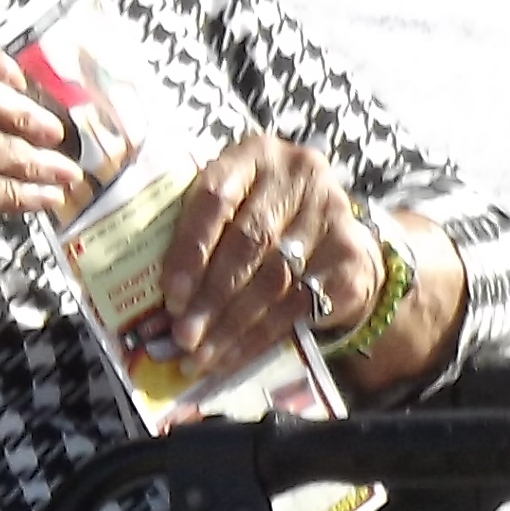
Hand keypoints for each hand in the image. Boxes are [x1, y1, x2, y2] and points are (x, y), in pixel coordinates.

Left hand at [159, 132, 381, 381]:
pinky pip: (299, 304)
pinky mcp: (350, 255)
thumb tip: (159, 299)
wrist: (334, 233)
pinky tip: (233, 356)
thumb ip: (198, 231)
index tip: (171, 296)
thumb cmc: (262, 217)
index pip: (215, 196)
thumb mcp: (232, 204)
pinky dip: (261, 336)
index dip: (191, 249)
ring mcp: (330, 213)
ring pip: (275, 279)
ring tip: (201, 356)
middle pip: (249, 242)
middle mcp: (298, 175)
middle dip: (211, 297)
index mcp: (255, 154)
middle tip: (183, 337)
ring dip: (233, 325)